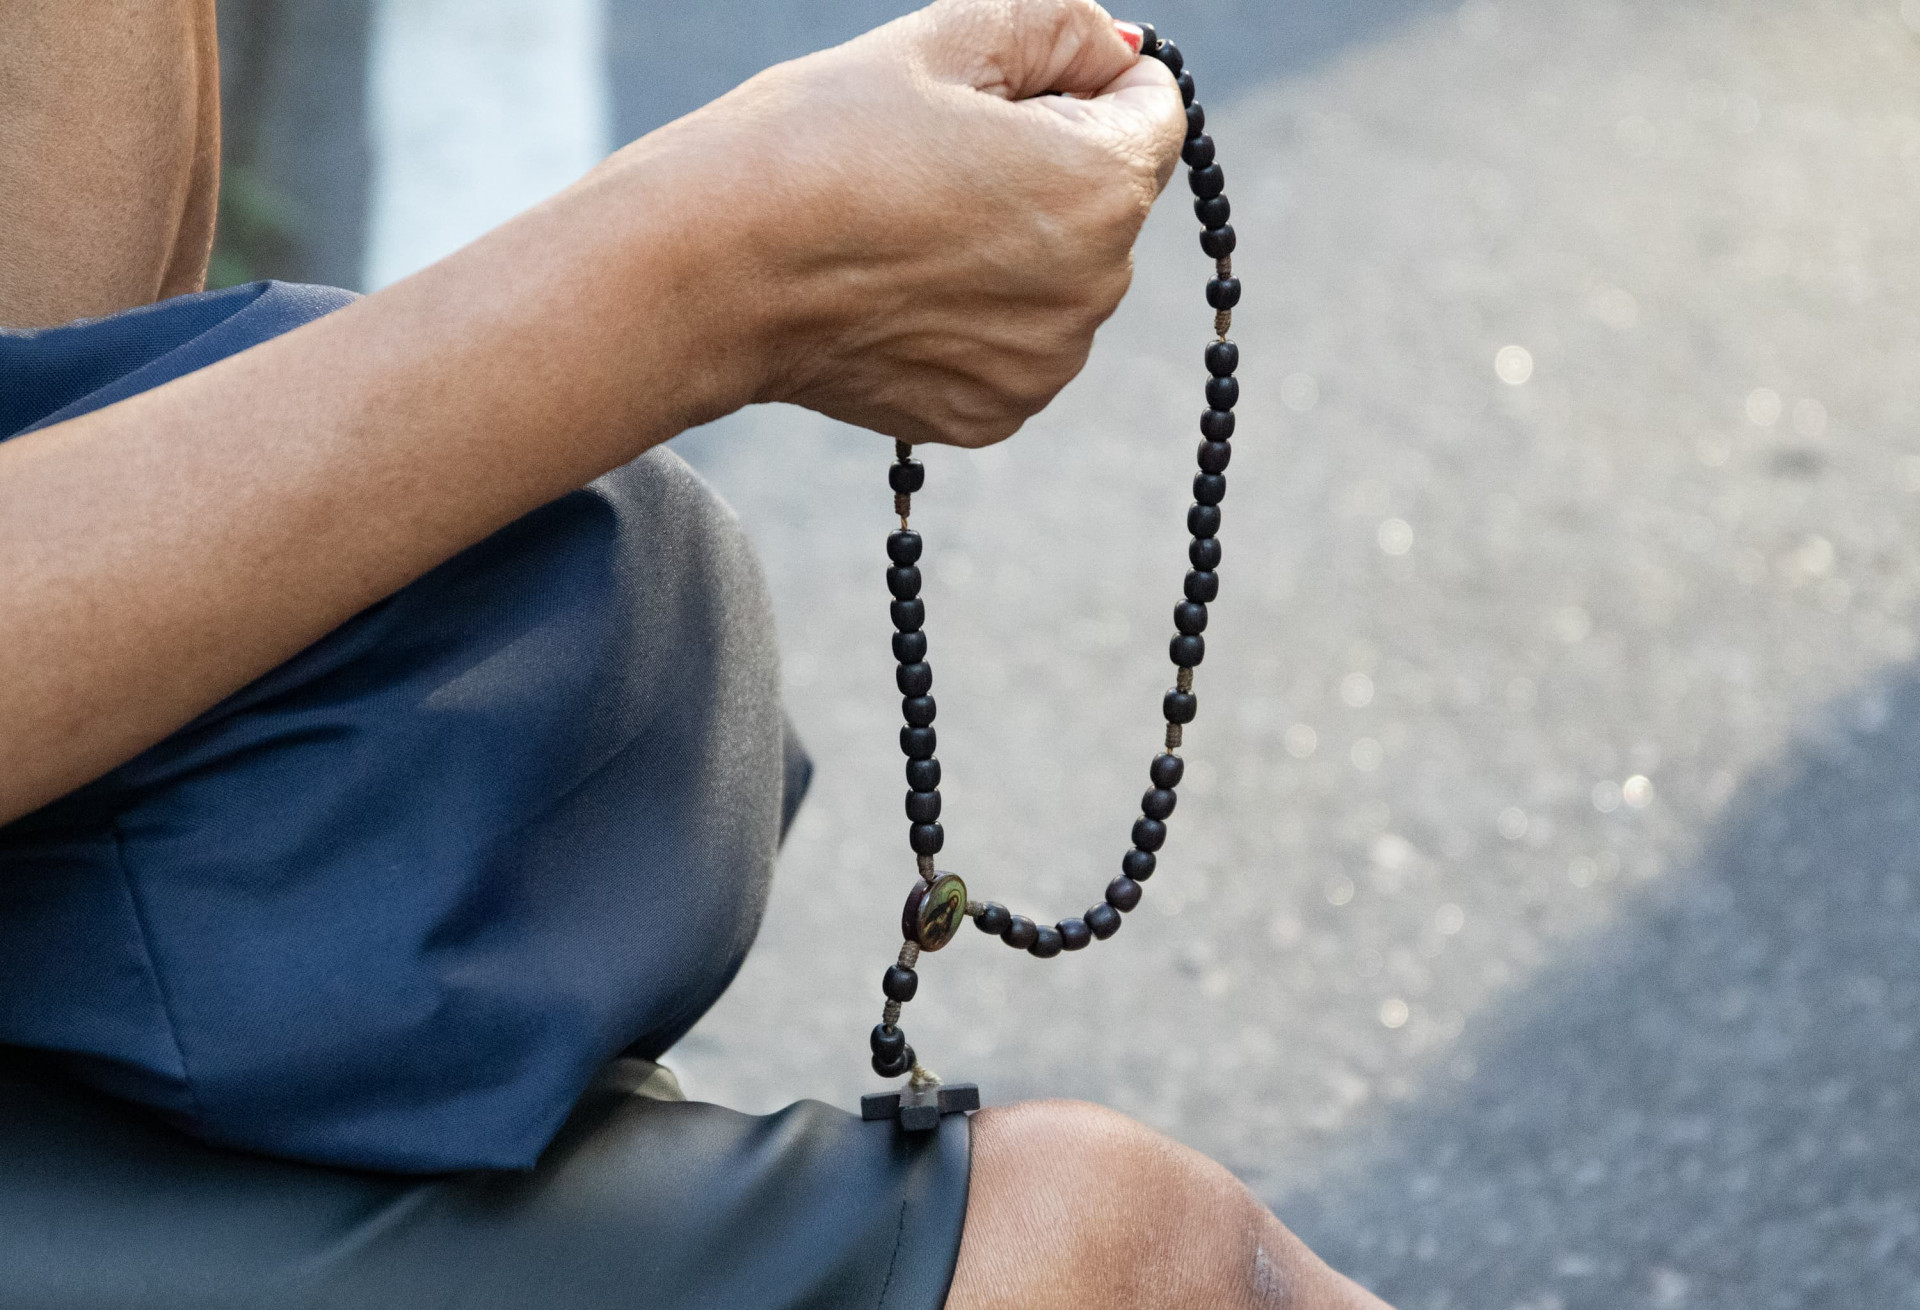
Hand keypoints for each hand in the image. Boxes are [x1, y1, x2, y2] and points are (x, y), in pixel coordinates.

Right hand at [640, 0, 1185, 447]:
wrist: (707, 273)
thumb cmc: (813, 141)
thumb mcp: (944, 36)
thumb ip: (1057, 24)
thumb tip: (1117, 54)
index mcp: (1101, 188)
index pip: (1156, 111)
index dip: (1085, 81)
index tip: (1006, 90)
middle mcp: (1094, 292)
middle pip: (1107, 200)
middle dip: (1047, 168)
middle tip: (932, 161)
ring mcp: (1042, 367)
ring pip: (1060, 278)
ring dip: (1013, 247)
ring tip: (905, 230)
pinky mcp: (989, 417)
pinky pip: (1012, 344)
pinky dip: (973, 317)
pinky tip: (896, 291)